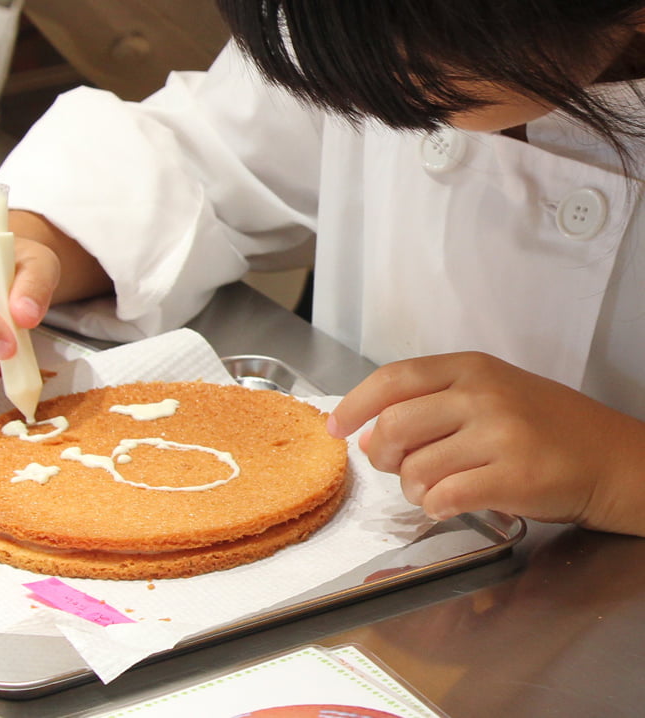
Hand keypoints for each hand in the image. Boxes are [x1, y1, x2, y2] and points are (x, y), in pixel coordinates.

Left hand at [326, 352, 644, 535]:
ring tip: (431, 488)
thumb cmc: (546, 428)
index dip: (355, 403)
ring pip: (416, 467)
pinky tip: (448, 503)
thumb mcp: (490, 394)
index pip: (393, 378)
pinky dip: (435, 507)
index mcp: (470, 368)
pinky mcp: (515, 477)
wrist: (614, 459)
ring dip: (411, 488)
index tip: (335, 426)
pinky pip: (445, 497)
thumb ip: (432, 404)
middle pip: (395, 425)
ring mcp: (500, 434)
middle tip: (390, 465)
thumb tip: (369, 431)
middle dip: (379, 454)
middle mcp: (482, 395)